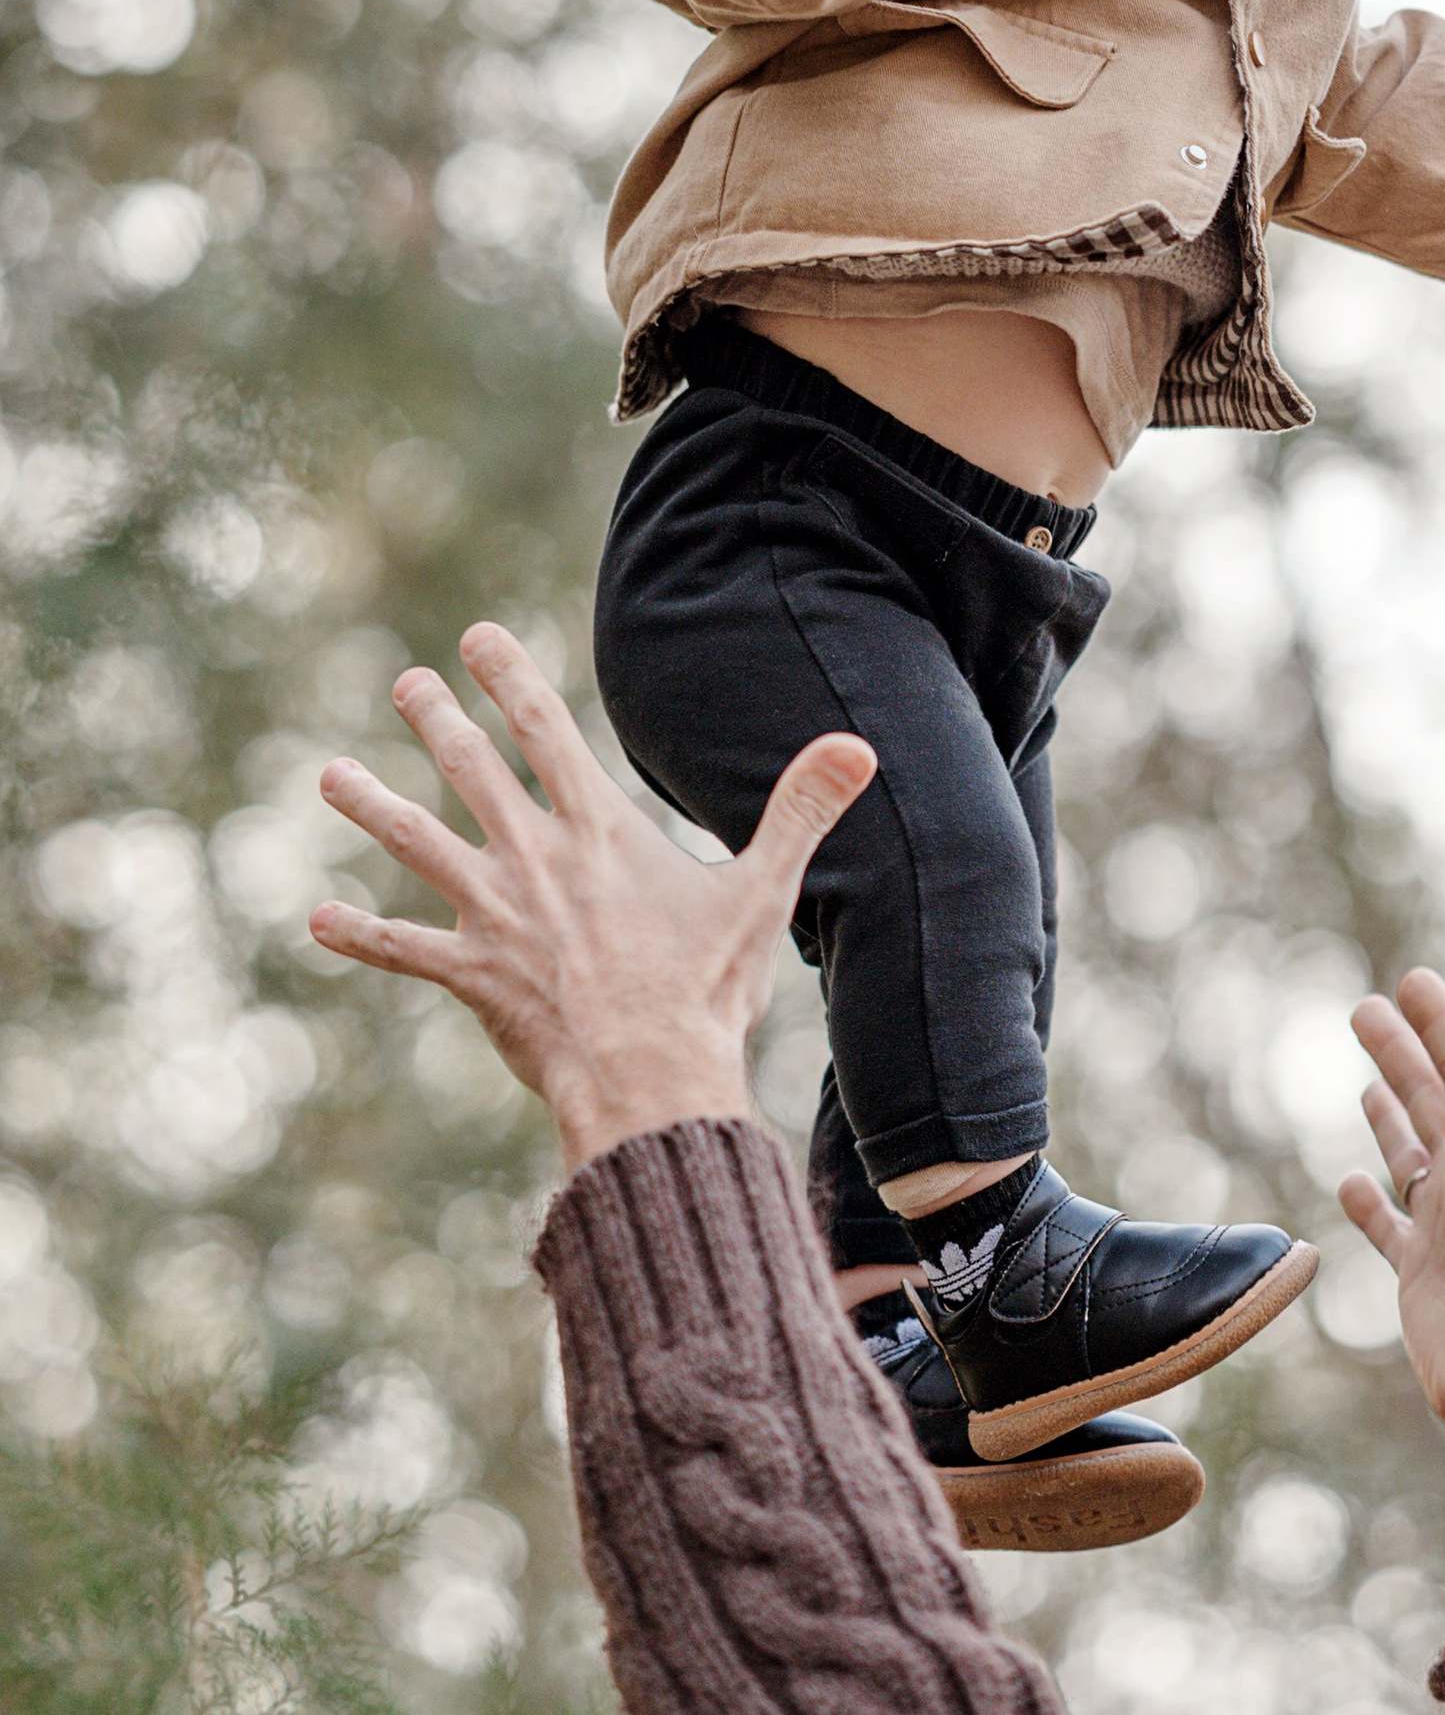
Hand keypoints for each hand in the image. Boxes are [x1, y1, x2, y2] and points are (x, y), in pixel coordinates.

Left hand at [308, 623, 874, 1171]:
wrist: (650, 1076)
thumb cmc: (708, 989)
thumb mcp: (764, 892)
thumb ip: (802, 810)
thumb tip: (858, 745)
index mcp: (598, 832)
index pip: (547, 733)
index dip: (510, 680)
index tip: (476, 638)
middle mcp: (536, 860)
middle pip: (472, 772)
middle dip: (436, 721)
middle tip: (406, 684)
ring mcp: (495, 917)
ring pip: (420, 846)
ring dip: (371, 807)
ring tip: (329, 776)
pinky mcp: (473, 976)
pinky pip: (404, 950)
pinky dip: (361, 935)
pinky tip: (316, 920)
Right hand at [1342, 971, 1444, 1571]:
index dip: (1436, 1026)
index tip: (1412, 980)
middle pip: (1427, 1103)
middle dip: (1400, 1054)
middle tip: (1366, 1008)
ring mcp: (1444, 1230)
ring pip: (1409, 1157)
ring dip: (1389, 1115)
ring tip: (1368, 1080)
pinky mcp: (1421, 1275)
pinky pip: (1389, 1226)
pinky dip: (1369, 1201)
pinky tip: (1352, 1183)